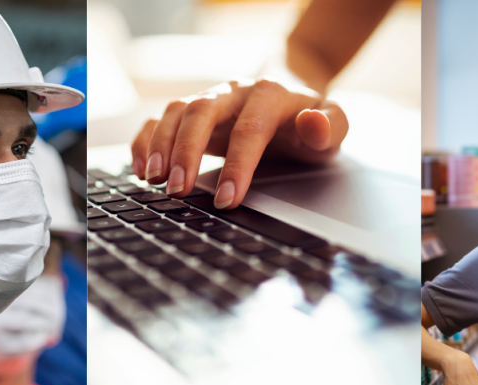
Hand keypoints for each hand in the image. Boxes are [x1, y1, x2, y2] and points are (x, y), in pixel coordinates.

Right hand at [130, 78, 347, 208]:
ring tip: (154, 180)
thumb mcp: (335, 126)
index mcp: (271, 95)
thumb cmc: (311, 122)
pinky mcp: (192, 112)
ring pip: (176, 111)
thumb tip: (313, 124)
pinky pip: (160, 118)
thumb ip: (332, 126)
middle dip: (186, 151)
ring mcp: (210, 98)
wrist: (293, 100)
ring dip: (161, 145)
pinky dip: (146, 141)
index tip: (228, 199)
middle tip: (178, 190)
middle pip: (202, 111)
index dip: (237, 165)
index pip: (250, 129)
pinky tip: (142, 169)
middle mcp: (235, 91)